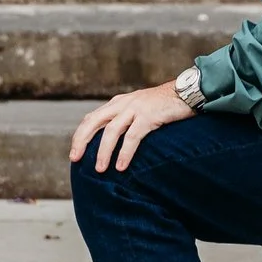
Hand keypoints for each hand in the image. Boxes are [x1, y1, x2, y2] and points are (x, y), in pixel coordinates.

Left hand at [70, 82, 194, 172]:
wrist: (187, 92)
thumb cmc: (164, 105)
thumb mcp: (139, 109)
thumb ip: (125, 120)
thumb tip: (113, 143)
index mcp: (118, 103)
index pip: (91, 118)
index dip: (80, 136)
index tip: (74, 153)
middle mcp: (123, 104)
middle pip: (94, 122)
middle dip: (81, 141)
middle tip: (75, 159)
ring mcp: (135, 109)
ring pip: (111, 131)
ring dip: (103, 151)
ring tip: (99, 169)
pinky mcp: (149, 116)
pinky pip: (133, 137)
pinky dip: (125, 153)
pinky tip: (121, 166)